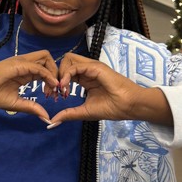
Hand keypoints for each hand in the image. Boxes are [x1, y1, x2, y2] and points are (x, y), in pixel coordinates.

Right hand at [0, 51, 59, 121]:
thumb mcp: (16, 103)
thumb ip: (31, 107)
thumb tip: (46, 117)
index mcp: (24, 72)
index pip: (44, 69)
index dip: (52, 80)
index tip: (53, 94)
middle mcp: (24, 64)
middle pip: (48, 59)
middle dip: (56, 72)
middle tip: (56, 90)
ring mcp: (21, 62)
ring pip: (46, 57)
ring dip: (53, 71)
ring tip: (53, 87)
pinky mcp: (18, 64)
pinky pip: (38, 66)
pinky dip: (48, 75)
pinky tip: (50, 85)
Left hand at [48, 53, 172, 127]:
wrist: (129, 106)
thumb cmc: (112, 108)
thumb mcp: (85, 111)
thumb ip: (69, 114)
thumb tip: (53, 121)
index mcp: (85, 79)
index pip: (65, 72)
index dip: (57, 82)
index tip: (55, 96)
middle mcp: (87, 70)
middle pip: (64, 63)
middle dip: (55, 75)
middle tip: (55, 92)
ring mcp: (91, 67)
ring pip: (67, 60)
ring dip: (60, 73)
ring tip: (61, 90)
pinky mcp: (95, 67)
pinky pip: (74, 66)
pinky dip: (66, 75)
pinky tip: (66, 87)